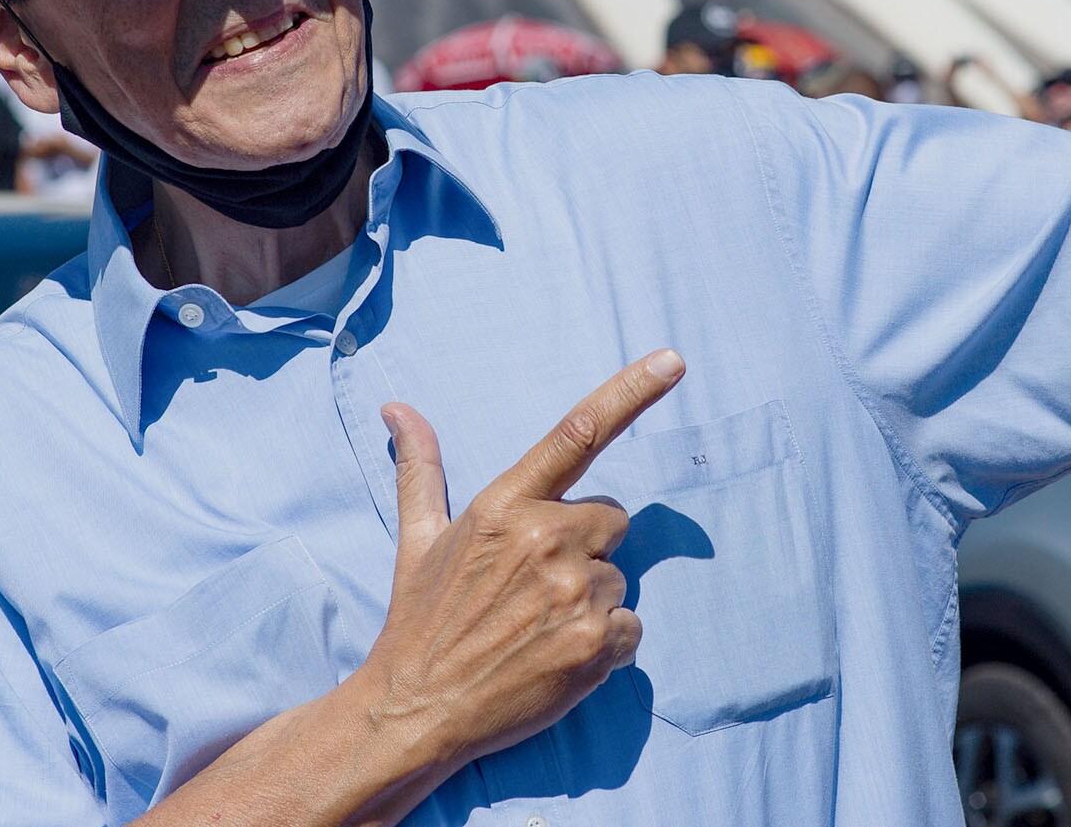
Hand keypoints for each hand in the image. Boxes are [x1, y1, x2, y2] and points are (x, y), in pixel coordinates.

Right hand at [355, 350, 685, 768]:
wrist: (417, 709)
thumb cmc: (421, 620)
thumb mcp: (419, 538)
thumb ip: (421, 468)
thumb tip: (397, 408)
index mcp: (506, 505)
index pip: (578, 433)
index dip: (632, 391)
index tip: (673, 361)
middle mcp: (546, 538)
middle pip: (610, 520)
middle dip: (585, 549)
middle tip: (534, 590)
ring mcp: (575, 592)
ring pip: (620, 578)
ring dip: (592, 601)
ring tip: (538, 629)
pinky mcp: (596, 643)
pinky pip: (632, 628)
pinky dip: (607, 645)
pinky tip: (559, 657)